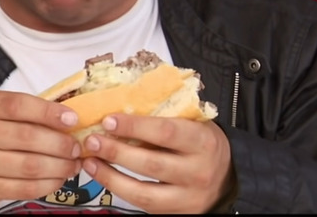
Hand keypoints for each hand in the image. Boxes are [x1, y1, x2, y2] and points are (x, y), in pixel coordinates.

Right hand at [0, 90, 82, 212]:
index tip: (72, 118)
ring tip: (73, 163)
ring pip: (30, 165)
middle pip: (28, 137)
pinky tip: (57, 178)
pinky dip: (47, 184)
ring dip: (59, 166)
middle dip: (60, 143)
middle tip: (77, 145)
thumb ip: (15, 112)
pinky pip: (24, 187)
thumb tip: (62, 114)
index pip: (18, 105)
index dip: (49, 112)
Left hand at [80, 114, 232, 212]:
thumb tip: (118, 109)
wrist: (225, 176)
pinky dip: (118, 189)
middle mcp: (198, 171)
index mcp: (203, 141)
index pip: (166, 132)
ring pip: (143, 192)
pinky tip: (103, 175)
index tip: (109, 120)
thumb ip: (163, 117)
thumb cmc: (201, 143)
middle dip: (116, 152)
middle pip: (151, 164)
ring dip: (111, 176)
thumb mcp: (192, 123)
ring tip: (90, 160)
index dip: (134, 126)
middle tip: (92, 140)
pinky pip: (142, 205)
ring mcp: (188, 197)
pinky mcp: (176, 213)